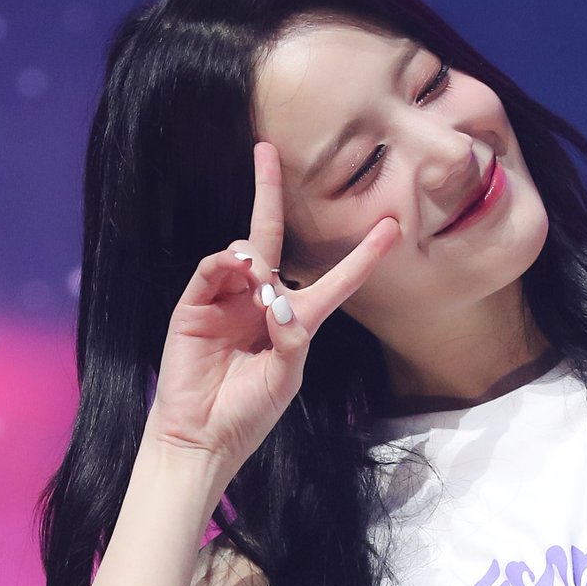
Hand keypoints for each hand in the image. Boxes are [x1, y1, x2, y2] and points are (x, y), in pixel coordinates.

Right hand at [145, 141, 398, 472]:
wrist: (202, 436)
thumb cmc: (249, 413)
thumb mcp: (285, 379)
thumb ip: (292, 339)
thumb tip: (277, 298)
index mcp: (294, 320)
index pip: (333, 279)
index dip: (362, 255)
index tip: (391, 226)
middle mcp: (260, 301)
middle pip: (271, 236)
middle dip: (267, 192)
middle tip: (266, 149)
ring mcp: (225, 300)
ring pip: (244, 252)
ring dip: (255, 259)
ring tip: (257, 290)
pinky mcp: (194, 306)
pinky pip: (212, 268)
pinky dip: (226, 265)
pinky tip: (238, 274)